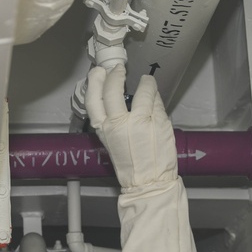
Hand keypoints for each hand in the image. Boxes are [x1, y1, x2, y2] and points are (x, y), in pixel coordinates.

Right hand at [86, 64, 177, 190]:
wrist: (149, 181)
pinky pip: (157, 101)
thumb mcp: (112, 142)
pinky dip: (156, 97)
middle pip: (112, 90)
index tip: (99, 73)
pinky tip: (155, 98)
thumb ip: (112, 121)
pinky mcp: (158, 122)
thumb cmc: (132, 165)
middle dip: (115, 75)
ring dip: (145, 83)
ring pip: (142, 91)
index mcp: (104, 130)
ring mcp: (140, 121)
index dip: (95, 82)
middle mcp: (119, 124)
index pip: (93, 99)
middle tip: (119, 69)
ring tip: (146, 82)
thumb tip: (118, 100)